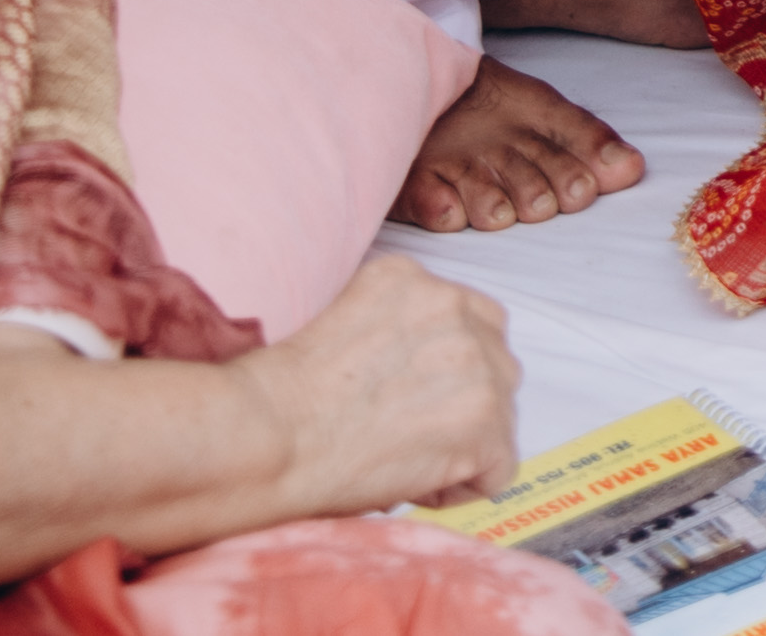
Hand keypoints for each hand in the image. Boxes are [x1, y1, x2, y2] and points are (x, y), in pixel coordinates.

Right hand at [236, 256, 524, 517]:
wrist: (264, 436)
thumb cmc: (276, 398)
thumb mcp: (334, 320)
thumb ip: (389, 330)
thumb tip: (418, 377)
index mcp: (412, 278)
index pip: (463, 320)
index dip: (439, 370)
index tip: (401, 401)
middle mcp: (453, 307)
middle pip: (492, 361)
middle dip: (458, 403)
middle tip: (402, 436)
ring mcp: (476, 363)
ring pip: (500, 412)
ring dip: (461, 443)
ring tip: (400, 463)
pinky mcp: (483, 421)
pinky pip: (500, 467)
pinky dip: (464, 486)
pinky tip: (417, 487)